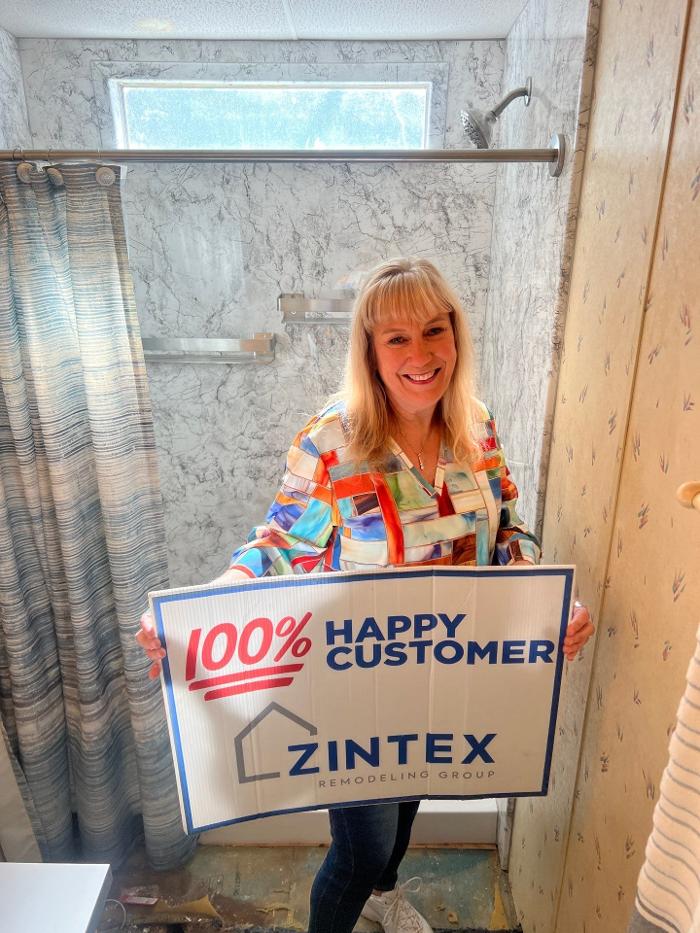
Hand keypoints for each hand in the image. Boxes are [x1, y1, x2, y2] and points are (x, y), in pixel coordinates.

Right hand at [135, 568, 250, 679]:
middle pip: (144, 636)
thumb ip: (213, 591)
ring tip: (163, 657)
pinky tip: (157, 674)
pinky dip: (157, 669)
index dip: (147, 624)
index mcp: (166, 611)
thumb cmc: (211, 599)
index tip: (154, 630)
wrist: (217, 609)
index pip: (148, 617)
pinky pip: (160, 662)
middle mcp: (163, 626)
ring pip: (151, 649)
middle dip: (148, 643)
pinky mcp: (174, 653)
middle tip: (160, 646)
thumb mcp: (210, 594)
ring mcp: (167, 640)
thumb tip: (224, 584)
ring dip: (152, 654)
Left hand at [564, 601, 594, 660]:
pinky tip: (569, 655)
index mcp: (581, 611)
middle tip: (567, 641)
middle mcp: (584, 622)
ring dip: (575, 646)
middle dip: (576, 637)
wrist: (561, 613)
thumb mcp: (561, 608)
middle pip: (587, 630)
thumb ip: (558, 611)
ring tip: (566, 649)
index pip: (583, 616)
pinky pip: (578, 647)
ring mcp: (583, 632)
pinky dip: (573, 652)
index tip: (568, 630)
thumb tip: (552, 614)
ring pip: (583, 640)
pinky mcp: (579, 640)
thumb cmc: (562, 610)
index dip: (576, 625)